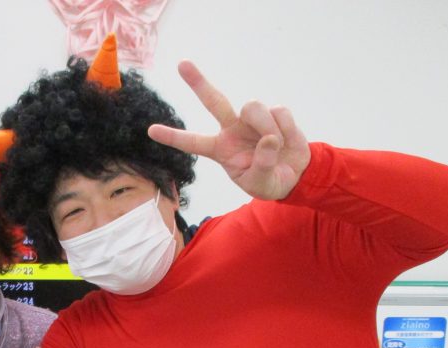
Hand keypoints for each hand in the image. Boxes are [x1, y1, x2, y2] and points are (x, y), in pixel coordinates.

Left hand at [148, 61, 310, 200]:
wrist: (296, 175)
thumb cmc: (270, 180)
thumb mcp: (261, 183)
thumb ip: (262, 166)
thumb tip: (269, 139)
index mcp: (221, 150)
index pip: (193, 143)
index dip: (173, 137)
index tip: (151, 131)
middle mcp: (232, 129)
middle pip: (214, 101)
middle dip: (198, 83)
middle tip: (181, 64)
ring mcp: (252, 119)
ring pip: (254, 107)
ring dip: (267, 127)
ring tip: (276, 146)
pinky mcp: (274, 112)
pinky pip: (279, 112)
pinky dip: (287, 129)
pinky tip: (287, 140)